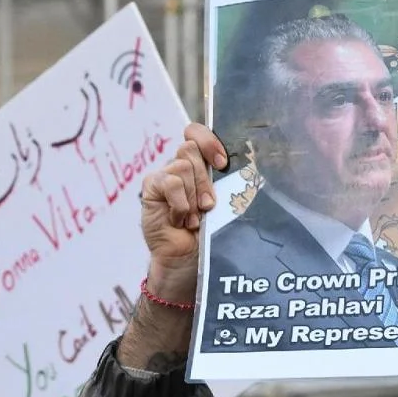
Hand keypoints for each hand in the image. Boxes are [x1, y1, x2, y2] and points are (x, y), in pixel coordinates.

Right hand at [140, 123, 225, 300]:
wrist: (187, 263)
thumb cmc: (209, 237)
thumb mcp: (225, 207)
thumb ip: (228, 184)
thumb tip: (245, 167)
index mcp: (200, 166)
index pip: (196, 133)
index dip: (209, 141)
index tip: (222, 163)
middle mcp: (180, 168)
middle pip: (191, 149)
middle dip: (205, 180)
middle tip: (208, 206)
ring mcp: (164, 177)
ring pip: (182, 166)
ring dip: (193, 196)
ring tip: (193, 219)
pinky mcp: (152, 189)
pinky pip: (168, 182)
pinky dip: (179, 203)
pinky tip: (180, 221)